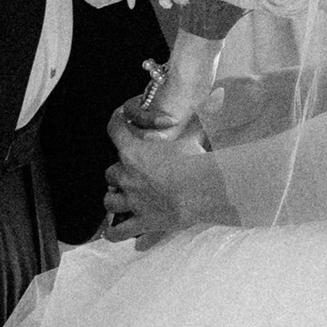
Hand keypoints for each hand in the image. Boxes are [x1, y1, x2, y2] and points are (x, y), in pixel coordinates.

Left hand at [102, 108, 237, 250]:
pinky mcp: (140, 221)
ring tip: (123, 200)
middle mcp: (127, 176)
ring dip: (114, 199)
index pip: (114, 129)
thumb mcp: (195, 134)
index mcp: (134, 152)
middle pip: (109, 172)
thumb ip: (201, 116)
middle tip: (131, 174)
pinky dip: (114, 232)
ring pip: (109, 200)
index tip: (119, 121)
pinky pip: (117, 231)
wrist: (202, 191)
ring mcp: (132, 201)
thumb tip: (218, 95)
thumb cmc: (196, 163)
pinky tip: (114, 231)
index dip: (116, 123)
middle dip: (118, 173)